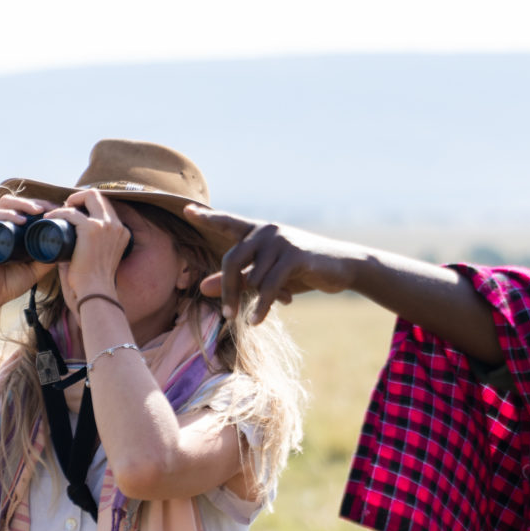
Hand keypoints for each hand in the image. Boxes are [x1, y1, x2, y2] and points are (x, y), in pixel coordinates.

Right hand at [0, 193, 52, 309]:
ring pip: (4, 205)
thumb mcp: (35, 269)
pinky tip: (20, 220)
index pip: (23, 208)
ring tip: (37, 211)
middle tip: (49, 208)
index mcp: (8, 230)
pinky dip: (7, 215)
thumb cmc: (9, 284)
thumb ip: (47, 259)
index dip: (39, 205)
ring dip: (22, 204)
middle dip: (33, 202)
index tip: (56, 209)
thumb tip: (66, 250)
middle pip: (15, 202)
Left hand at [57, 189, 131, 310]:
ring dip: (70, 201)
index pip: (106, 207)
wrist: (95, 293)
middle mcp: (117, 226)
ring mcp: (106, 226)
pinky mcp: (92, 228)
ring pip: (88, 196)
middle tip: (65, 209)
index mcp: (122, 233)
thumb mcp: (101, 260)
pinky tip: (49, 217)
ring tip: (55, 212)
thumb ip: (92, 249)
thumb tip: (69, 244)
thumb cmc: (94, 283)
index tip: (74, 213)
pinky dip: (59, 212)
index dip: (88, 205)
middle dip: (80, 197)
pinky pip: (72, 212)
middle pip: (99, 196)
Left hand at [189, 207, 366, 323]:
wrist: (343, 267)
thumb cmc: (302, 270)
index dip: (207, 217)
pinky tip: (257, 320)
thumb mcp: (266, 275)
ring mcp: (281, 240)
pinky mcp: (295, 255)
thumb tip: (202, 287)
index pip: (228, 222)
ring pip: (253, 278)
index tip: (186, 210)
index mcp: (258, 232)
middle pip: (231, 260)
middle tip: (226, 314)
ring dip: (258, 301)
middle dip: (227, 290)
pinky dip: (262, 306)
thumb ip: (236, 279)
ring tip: (264, 312)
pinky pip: (269, 286)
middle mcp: (267, 231)